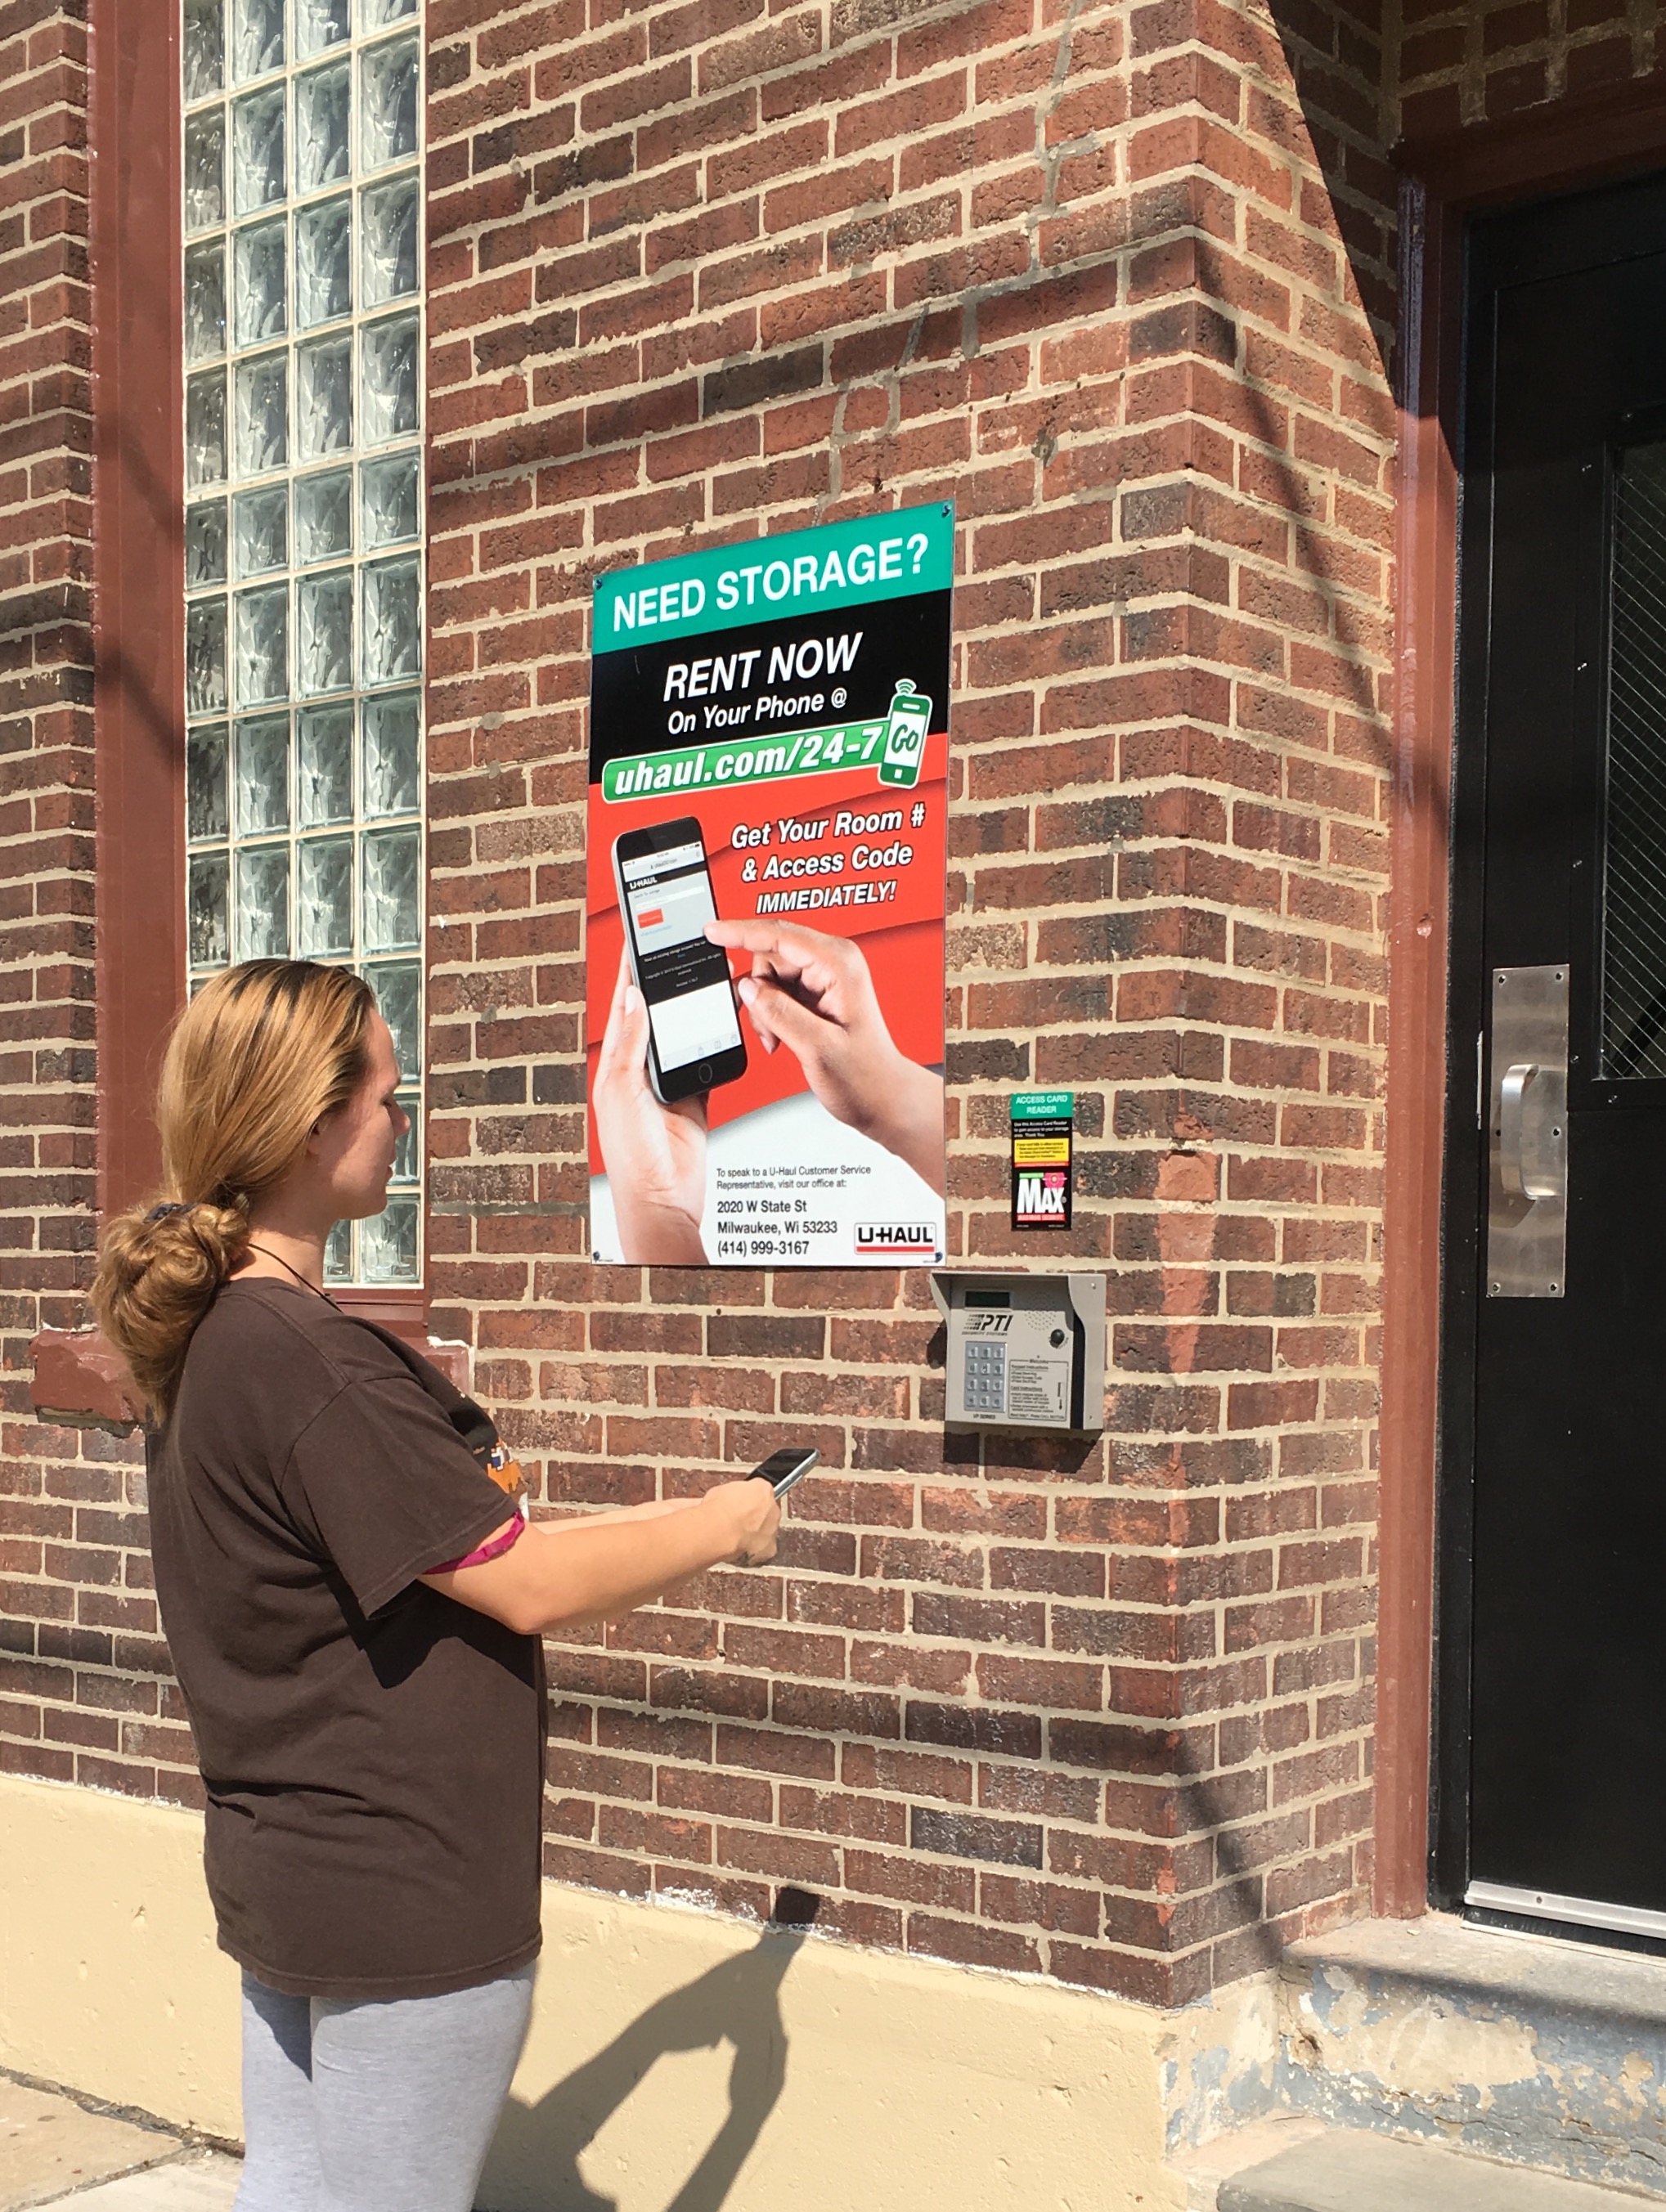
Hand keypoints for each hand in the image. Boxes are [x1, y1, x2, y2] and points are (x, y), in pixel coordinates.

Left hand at [593, 948, 709, 1262]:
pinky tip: (720, 1021)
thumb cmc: (632, 1157)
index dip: (629, 973)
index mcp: (615, 1065)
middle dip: (663, 983)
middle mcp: (639, 1071)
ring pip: (682, 1033)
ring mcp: (667, 1083)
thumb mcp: (623, 1092)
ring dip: (690, 1008)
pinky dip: (713, 1040)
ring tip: (701, 977)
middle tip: (675, 950)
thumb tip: (632, 999)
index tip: (637, 942)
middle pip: (654, 1015)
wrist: (663, 1198)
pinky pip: (705, 1059)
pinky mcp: (694, 1096)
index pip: (623, 1008)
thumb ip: (630, 1045)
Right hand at [701, 1477, 780, 1566]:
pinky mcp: (769, 1549)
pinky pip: (763, 1550)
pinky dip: (754, 1551)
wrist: (717, 1531)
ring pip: (767, 1531)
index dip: (748, 1498)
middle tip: (738, 1522)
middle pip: (767, 1511)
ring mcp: (773, 1530)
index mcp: (762, 1489)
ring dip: (756, 1533)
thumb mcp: (719, 1491)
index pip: (760, 1490)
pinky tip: (740, 1551)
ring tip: (737, 1538)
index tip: (739, 1504)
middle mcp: (773, 1508)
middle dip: (755, 1516)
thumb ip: (730, 1496)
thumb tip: (723, 1500)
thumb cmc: (716, 1510)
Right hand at [704, 917, 944, 1195]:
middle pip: (770, 956)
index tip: (713, 931)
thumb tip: (749, 988)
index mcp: (840, 965)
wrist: (881, 1096)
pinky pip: (776, 992)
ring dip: (765, 1009)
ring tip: (780, 1038)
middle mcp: (833, 964)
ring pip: (769, 976)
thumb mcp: (817, 1047)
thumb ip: (779, 1013)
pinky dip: (771, 1015)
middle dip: (760, 993)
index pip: (780, 935)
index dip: (741, 932)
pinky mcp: (815, 993)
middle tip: (768, 1028)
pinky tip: (781, 1036)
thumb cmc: (865, 1075)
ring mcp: (824, 977)